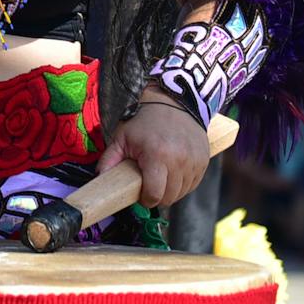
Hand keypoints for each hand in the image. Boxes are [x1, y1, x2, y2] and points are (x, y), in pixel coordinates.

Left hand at [95, 97, 211, 207]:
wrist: (174, 104)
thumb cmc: (144, 121)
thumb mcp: (122, 137)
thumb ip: (109, 159)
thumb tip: (99, 178)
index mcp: (157, 156)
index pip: (155, 194)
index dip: (145, 200)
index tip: (140, 195)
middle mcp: (179, 161)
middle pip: (169, 197)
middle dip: (157, 197)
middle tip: (148, 187)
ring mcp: (194, 162)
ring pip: (182, 193)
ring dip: (170, 191)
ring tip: (159, 178)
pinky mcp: (203, 161)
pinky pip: (193, 184)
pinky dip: (182, 185)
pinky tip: (172, 175)